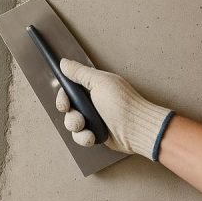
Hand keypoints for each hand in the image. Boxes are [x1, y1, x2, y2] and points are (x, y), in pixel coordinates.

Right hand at [56, 59, 174, 160]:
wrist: (138, 130)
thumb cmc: (123, 104)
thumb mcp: (100, 83)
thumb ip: (80, 72)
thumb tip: (64, 63)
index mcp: (93, 87)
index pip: (69, 90)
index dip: (63, 97)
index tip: (65, 104)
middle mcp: (92, 102)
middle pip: (68, 108)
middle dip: (70, 116)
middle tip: (79, 119)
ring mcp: (94, 119)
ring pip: (72, 124)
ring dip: (76, 128)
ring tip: (86, 128)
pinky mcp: (96, 133)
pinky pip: (80, 137)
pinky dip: (84, 138)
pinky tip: (92, 137)